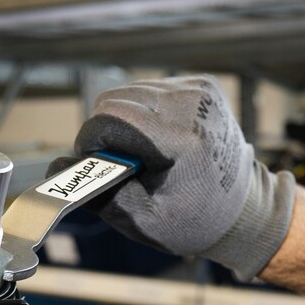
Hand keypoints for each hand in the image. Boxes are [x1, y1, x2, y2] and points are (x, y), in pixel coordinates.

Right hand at [60, 76, 294, 278]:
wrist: (245, 208)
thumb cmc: (196, 220)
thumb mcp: (143, 220)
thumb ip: (99, 193)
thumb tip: (59, 168)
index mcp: (183, 139)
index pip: (110, 118)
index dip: (93, 144)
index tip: (102, 168)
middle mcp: (193, 105)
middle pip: (115, 100)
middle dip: (108, 132)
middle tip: (124, 164)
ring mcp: (200, 90)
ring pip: (130, 92)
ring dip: (127, 122)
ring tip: (147, 154)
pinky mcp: (202, 84)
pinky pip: (152, 91)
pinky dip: (147, 114)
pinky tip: (162, 140)